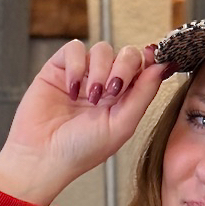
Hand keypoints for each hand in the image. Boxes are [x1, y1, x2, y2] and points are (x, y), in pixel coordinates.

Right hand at [0, 39, 173, 205]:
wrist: (43, 156)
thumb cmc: (81, 150)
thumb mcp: (121, 126)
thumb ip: (143, 95)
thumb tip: (162, 66)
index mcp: (125, 101)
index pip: (144, 70)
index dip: (151, 61)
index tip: (156, 58)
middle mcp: (105, 85)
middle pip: (127, 54)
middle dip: (125, 67)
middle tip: (113, 90)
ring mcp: (83, 76)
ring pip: (102, 49)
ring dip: (99, 70)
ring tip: (91, 96)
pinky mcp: (59, 68)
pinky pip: (74, 48)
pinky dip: (75, 65)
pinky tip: (71, 89)